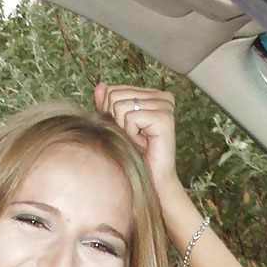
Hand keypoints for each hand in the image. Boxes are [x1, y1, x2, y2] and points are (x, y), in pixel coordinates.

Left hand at [93, 82, 177, 200]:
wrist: (152, 180)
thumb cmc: (135, 155)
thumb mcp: (116, 126)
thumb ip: (107, 105)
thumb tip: (100, 85)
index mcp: (152, 94)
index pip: (114, 90)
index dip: (110, 113)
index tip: (127, 131)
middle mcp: (162, 96)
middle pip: (115, 96)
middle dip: (116, 121)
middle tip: (132, 138)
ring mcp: (165, 105)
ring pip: (120, 106)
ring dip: (124, 130)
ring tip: (138, 141)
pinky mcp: (165, 117)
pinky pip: (131, 118)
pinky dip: (131, 134)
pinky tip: (143, 143)